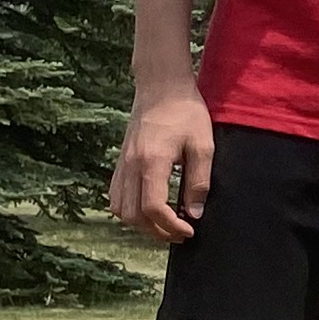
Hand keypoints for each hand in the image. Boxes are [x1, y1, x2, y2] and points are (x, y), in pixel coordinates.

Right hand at [112, 86, 213, 242]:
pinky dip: (129, 210)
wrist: (161, 87)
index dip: (171, 226)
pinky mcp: (121, 161)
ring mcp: (122, 163)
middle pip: (134, 215)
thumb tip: (194, 213)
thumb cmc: (186, 112)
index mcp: (152, 160)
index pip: (153, 207)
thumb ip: (199, 181)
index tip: (189, 230)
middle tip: (180, 232)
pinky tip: (148, 208)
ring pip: (120, 209)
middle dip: (157, 231)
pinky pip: (116, 195)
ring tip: (165, 224)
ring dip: (141, 224)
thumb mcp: (203, 144)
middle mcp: (131, 165)